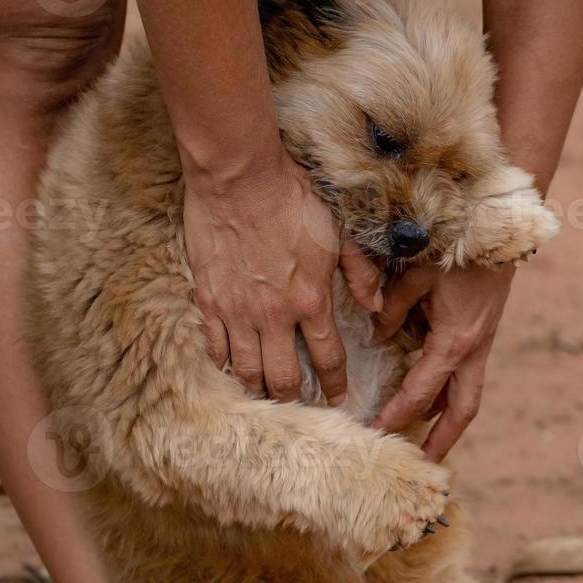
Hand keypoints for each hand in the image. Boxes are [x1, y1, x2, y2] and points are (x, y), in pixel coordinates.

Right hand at [184, 149, 380, 403]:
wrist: (238, 176)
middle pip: (284, 378)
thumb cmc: (292, 195)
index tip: (338, 399)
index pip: (328, 358)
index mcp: (311, 299)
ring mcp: (238, 311)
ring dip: (258, 390)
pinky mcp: (209, 300)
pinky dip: (223, 364)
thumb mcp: (338, 228)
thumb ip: (359, 271)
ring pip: (247, 371)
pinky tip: (230, 368)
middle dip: (294, 399)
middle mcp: (275, 315)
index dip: (334, 385)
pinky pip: (214, 347)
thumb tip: (374, 306)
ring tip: (264, 397)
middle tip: (298, 406)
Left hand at [372, 262, 514, 460]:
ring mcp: (483, 342)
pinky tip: (433, 395)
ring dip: (448, 417)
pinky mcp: (484, 331)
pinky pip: (467, 373)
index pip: (420, 392)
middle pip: (462, 410)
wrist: (500, 227)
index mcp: (455, 342)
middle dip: (443, 440)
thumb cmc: (456, 248)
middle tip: (423, 464)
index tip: (375, 434)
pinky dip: (450, 390)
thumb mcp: (416, 276)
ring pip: (468, 393)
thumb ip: (392, 309)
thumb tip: (375, 337)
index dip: (396, 416)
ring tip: (425, 438)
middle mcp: (473, 350)